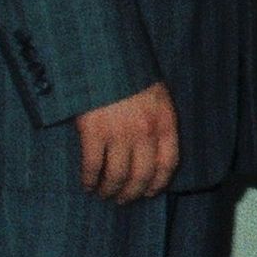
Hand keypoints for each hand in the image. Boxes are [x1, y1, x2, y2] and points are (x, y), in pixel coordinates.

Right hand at [73, 83, 179, 204]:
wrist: (104, 57)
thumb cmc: (130, 75)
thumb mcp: (157, 95)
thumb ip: (158, 120)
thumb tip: (153, 148)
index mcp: (164, 122)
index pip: (168, 163)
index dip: (158, 182)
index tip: (149, 192)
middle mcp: (145, 132)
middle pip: (142, 175)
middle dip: (132, 192)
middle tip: (122, 199)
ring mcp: (119, 133)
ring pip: (117, 175)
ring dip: (110, 190)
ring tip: (104, 194)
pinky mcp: (93, 132)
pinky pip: (93, 165)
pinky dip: (90, 180)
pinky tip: (88, 185)